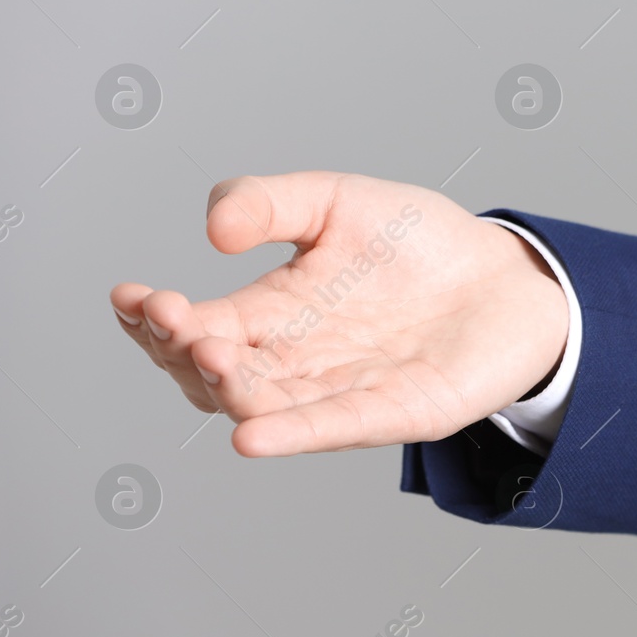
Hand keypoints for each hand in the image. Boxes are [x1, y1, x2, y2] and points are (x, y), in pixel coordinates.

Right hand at [110, 172, 568, 456]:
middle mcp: (300, 361)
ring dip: (231, 389)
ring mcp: (344, 391)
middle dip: (185, 354)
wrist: (507, 271)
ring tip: (210, 355)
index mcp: (275, 313)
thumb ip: (269, 202)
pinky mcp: (397, 412)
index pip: (196, 328)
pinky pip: (335, 427)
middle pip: (218, 377)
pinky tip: (249, 436)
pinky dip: (292, 434)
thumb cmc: (417, 243)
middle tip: (174, 321)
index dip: (154, 320)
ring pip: (268, 406)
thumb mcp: (333, 201)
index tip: (129, 296)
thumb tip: (210, 229)